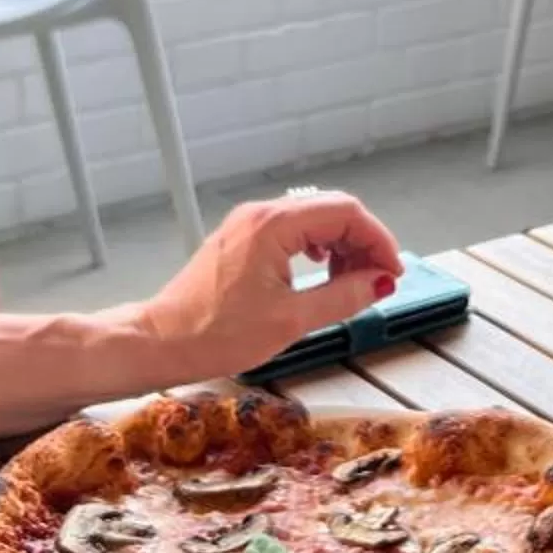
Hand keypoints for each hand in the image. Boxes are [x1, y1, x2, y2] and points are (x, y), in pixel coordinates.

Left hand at [126, 193, 406, 380]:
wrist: (162, 342)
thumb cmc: (216, 334)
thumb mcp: (291, 321)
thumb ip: (343, 297)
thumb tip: (379, 283)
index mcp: (274, 225)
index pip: (346, 212)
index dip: (378, 240)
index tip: (391, 273)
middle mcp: (261, 214)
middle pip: (332, 211)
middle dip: (362, 243)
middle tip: (376, 282)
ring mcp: (249, 224)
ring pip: (313, 220)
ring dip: (340, 246)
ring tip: (350, 284)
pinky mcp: (241, 239)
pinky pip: (292, 232)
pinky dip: (316, 249)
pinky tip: (320, 275)